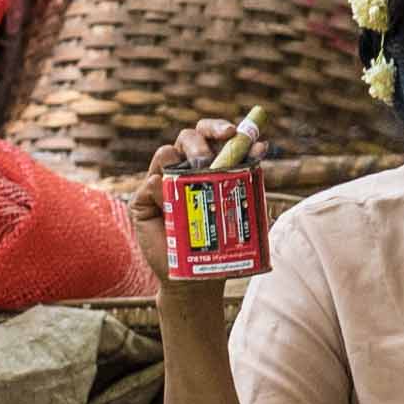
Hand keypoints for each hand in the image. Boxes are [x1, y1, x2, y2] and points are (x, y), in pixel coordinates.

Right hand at [124, 117, 266, 298]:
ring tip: (194, 182)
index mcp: (204, 165)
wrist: (198, 276)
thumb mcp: (236, 204)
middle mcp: (181, 169)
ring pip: (163, 153)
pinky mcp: (142, 201)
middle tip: (209, 161)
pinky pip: (150, 183)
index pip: (207, 134)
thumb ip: (245, 174)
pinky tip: (171, 209)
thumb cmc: (219, 239)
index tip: (233, 133)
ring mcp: (160, 183)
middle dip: (199, 142)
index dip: (217, 127)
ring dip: (179, 162)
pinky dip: (162, 190)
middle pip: (186, 136)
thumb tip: (261, 146)